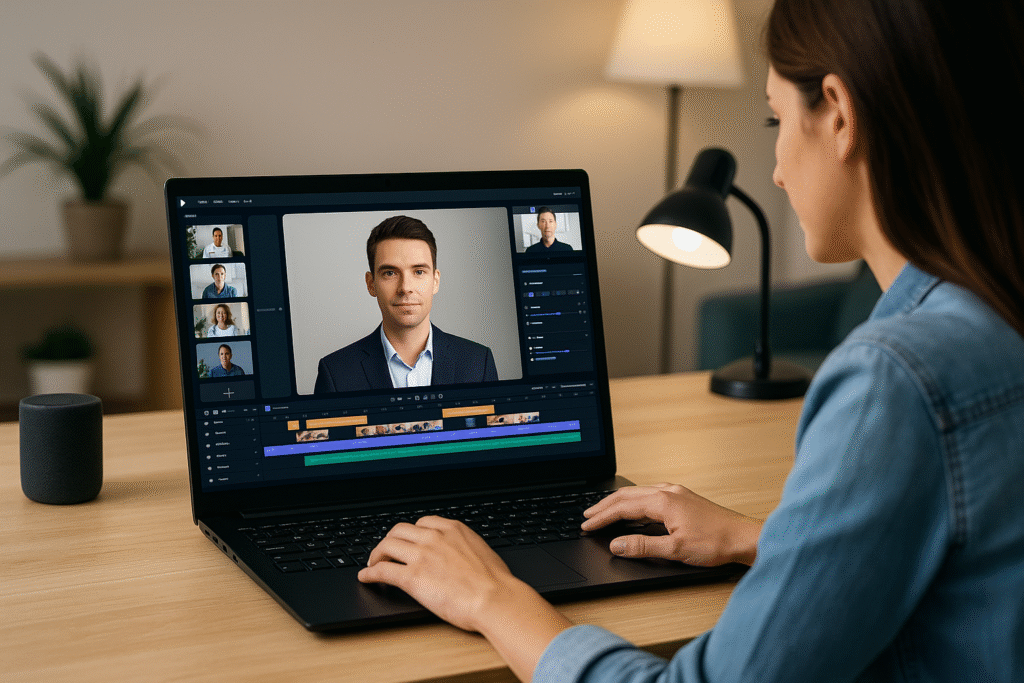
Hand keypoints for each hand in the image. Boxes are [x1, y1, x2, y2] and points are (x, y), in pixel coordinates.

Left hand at [358, 517, 571, 680]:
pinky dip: (370, 573)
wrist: (495, 599)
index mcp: (453, 529)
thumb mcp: (482, 551)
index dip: (411, 532)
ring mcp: (421, 556)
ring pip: (387, 546)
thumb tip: (462, 554)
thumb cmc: (496, 582)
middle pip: (399, 530)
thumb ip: (465, 547)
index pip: (422, 522)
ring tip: (373, 563)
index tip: (408, 541)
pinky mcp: (411, 578)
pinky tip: (366, 577)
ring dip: (376, 554)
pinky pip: (382, 570)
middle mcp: (434, 537)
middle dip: (390, 540)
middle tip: (386, 552)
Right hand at [581, 483, 760, 565]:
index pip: (623, 508)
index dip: (602, 517)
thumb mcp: (675, 550)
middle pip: (627, 496)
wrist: (744, 537)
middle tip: (586, 516)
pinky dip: (634, 500)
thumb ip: (643, 546)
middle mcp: (668, 491)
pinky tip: (633, 507)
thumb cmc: (716, 543)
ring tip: (603, 511)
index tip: (586, 525)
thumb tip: (617, 544)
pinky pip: (650, 494)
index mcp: (663, 501)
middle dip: (604, 506)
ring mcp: (676, 492)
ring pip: (638, 493)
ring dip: (618, 502)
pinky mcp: (683, 497)